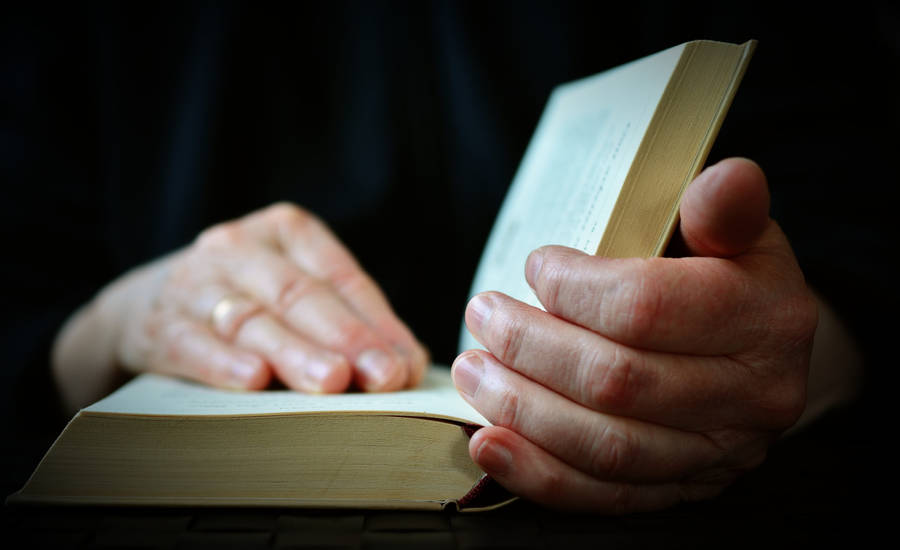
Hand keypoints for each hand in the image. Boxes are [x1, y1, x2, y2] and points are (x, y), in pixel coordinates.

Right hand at [54, 203, 427, 409]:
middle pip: (300, 295)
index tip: (406, 364)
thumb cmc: (245, 300)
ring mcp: (195, 283)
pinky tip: (254, 380)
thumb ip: (348, 321)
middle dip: (346, 337)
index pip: (341, 277)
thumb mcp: (294, 293)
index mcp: (286, 232)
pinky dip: (224, 362)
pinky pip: (193, 343)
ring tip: (332, 381)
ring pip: (252, 319)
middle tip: (383, 376)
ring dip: (295, 353)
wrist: (144, 306)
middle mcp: (239, 248)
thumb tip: (408, 364)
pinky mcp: (159, 323)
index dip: (377, 322)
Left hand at [452, 158, 816, 512]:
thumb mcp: (737, 232)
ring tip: (471, 371)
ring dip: (522, 409)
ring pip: (605, 447)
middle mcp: (752, 398)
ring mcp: (717, 455)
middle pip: (618, 383)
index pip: (649, 308)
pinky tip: (489, 445)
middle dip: (531, 348)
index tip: (536, 266)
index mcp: (767, 320)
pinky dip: (538, 475)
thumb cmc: (731, 279)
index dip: (575, 290)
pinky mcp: (680, 490)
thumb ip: (725, 207)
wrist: (761, 355)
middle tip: (482, 314)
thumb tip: (728, 179)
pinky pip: (602, 496)